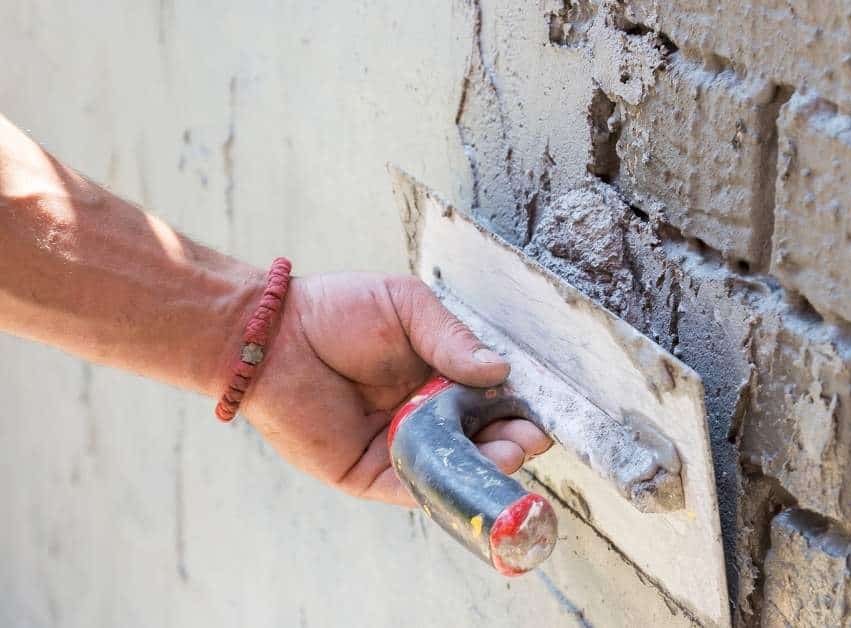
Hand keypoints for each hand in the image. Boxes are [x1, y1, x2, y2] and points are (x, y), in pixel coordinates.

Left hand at [240, 273, 551, 505]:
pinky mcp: (367, 474)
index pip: (489, 401)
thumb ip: (453, 340)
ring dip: (484, 467)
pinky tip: (469, 477)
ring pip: (451, 469)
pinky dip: (442, 489)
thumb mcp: (408, 308)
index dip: (516, 409)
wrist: (273, 335)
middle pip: (478, 440)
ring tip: (509, 455)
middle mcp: (423, 417)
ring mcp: (397, 448)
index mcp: (438, 378)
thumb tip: (501, 370)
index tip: (537, 412)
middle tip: (528, 438)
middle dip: (509, 442)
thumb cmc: (338, 311)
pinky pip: (411, 489)